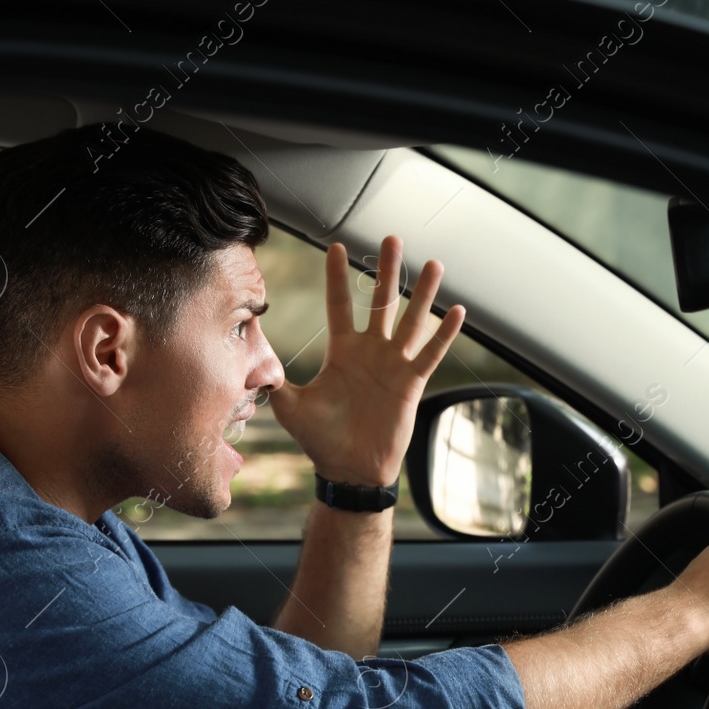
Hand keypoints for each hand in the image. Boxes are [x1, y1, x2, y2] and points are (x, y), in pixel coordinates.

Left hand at [268, 236, 464, 485]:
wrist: (350, 471)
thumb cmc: (321, 440)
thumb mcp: (292, 408)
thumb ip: (275, 381)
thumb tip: (251, 360)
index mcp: (342, 351)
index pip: (340, 304)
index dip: (337, 277)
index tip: (336, 246)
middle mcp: (370, 351)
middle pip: (380, 301)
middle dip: (385, 270)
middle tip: (391, 238)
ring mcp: (394, 364)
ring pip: (411, 320)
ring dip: (422, 293)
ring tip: (432, 264)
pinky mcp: (412, 383)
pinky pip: (430, 353)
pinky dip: (444, 334)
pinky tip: (457, 310)